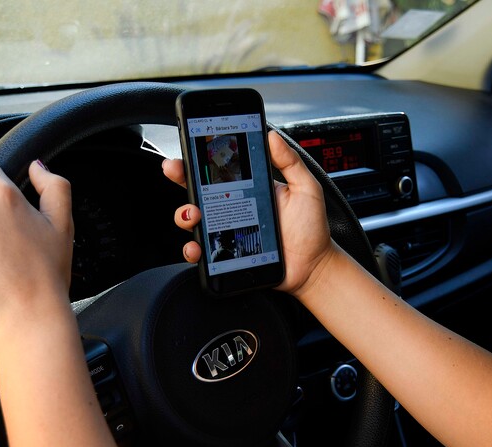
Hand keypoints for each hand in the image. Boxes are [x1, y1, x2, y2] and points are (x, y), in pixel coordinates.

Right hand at [165, 130, 337, 295]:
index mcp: (248, 188)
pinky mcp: (227, 255)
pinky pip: (202, 252)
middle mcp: (233, 208)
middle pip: (197, 189)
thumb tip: (272, 135)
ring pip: (193, 220)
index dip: (200, 156)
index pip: (219, 169)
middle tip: (176, 170)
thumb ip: (290, 162)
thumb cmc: (311, 229)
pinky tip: (198, 246)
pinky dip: (193, 249)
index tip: (189, 144)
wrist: (314, 267)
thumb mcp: (306, 189)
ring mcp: (228, 232)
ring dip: (184, 214)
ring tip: (194, 214)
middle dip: (181, 177)